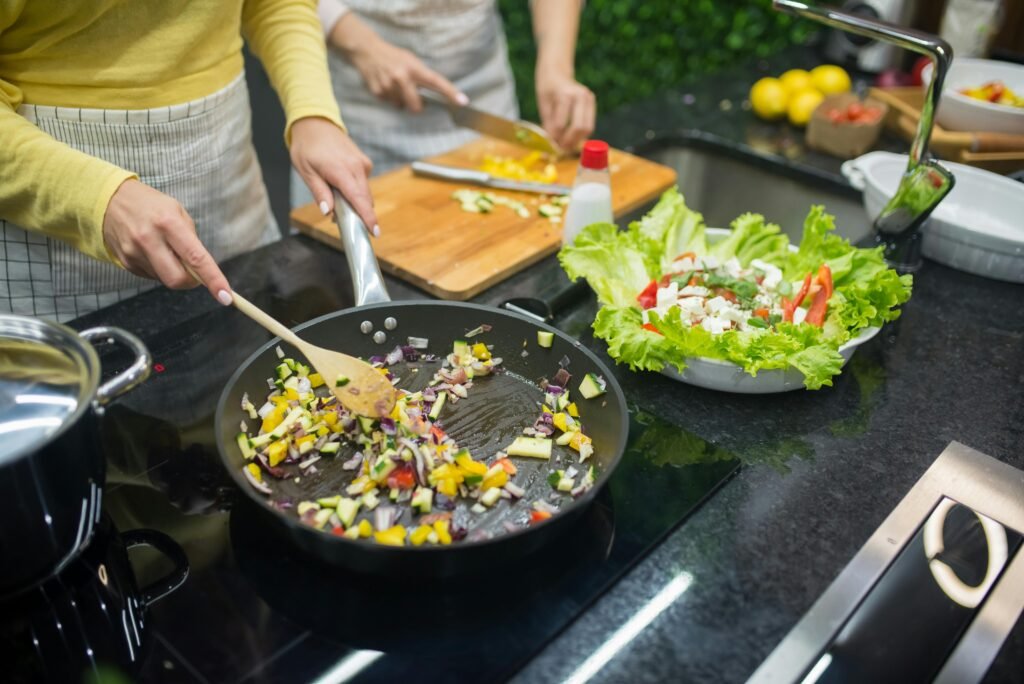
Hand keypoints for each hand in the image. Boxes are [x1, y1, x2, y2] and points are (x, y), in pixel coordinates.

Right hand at [102, 179, 231, 304]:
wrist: (109, 199)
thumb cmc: (151, 205)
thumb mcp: (177, 212)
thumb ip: (192, 241)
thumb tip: (202, 270)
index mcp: (168, 223)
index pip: (196, 258)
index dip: (213, 279)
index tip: (225, 296)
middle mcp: (149, 239)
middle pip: (177, 280)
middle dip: (191, 281)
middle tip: (194, 271)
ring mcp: (133, 252)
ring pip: (164, 280)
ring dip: (173, 271)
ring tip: (166, 249)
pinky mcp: (124, 261)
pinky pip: (151, 276)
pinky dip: (159, 269)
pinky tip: (152, 251)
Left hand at [290, 117, 378, 234]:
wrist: (316, 123)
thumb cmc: (307, 146)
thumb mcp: (306, 171)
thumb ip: (320, 192)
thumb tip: (328, 212)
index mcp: (340, 170)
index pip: (358, 199)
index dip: (367, 217)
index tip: (374, 232)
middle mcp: (356, 167)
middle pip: (365, 199)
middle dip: (358, 214)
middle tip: (344, 221)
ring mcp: (362, 164)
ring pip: (364, 193)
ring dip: (355, 202)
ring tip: (335, 198)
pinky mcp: (364, 163)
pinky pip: (363, 184)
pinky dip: (355, 190)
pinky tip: (340, 185)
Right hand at [329, 14, 465, 111]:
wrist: (367, 51)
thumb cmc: (393, 56)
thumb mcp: (410, 60)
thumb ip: (420, 76)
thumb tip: (432, 94)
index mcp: (414, 68)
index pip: (436, 82)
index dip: (450, 93)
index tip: (462, 102)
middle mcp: (402, 77)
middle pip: (416, 106)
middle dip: (417, 106)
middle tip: (413, 96)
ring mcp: (389, 86)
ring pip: (401, 105)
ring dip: (401, 99)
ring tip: (395, 85)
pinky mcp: (378, 92)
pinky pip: (389, 103)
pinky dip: (390, 97)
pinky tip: (386, 85)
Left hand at [536, 70, 595, 150]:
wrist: (557, 70)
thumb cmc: (547, 87)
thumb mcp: (543, 105)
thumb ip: (549, 124)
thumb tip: (553, 144)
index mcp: (565, 95)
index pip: (561, 125)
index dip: (555, 138)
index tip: (550, 145)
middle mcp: (580, 96)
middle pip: (579, 127)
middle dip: (569, 141)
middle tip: (561, 149)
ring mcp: (588, 98)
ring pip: (588, 128)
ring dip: (577, 139)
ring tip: (566, 145)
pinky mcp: (592, 102)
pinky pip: (589, 124)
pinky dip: (581, 133)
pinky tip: (571, 136)